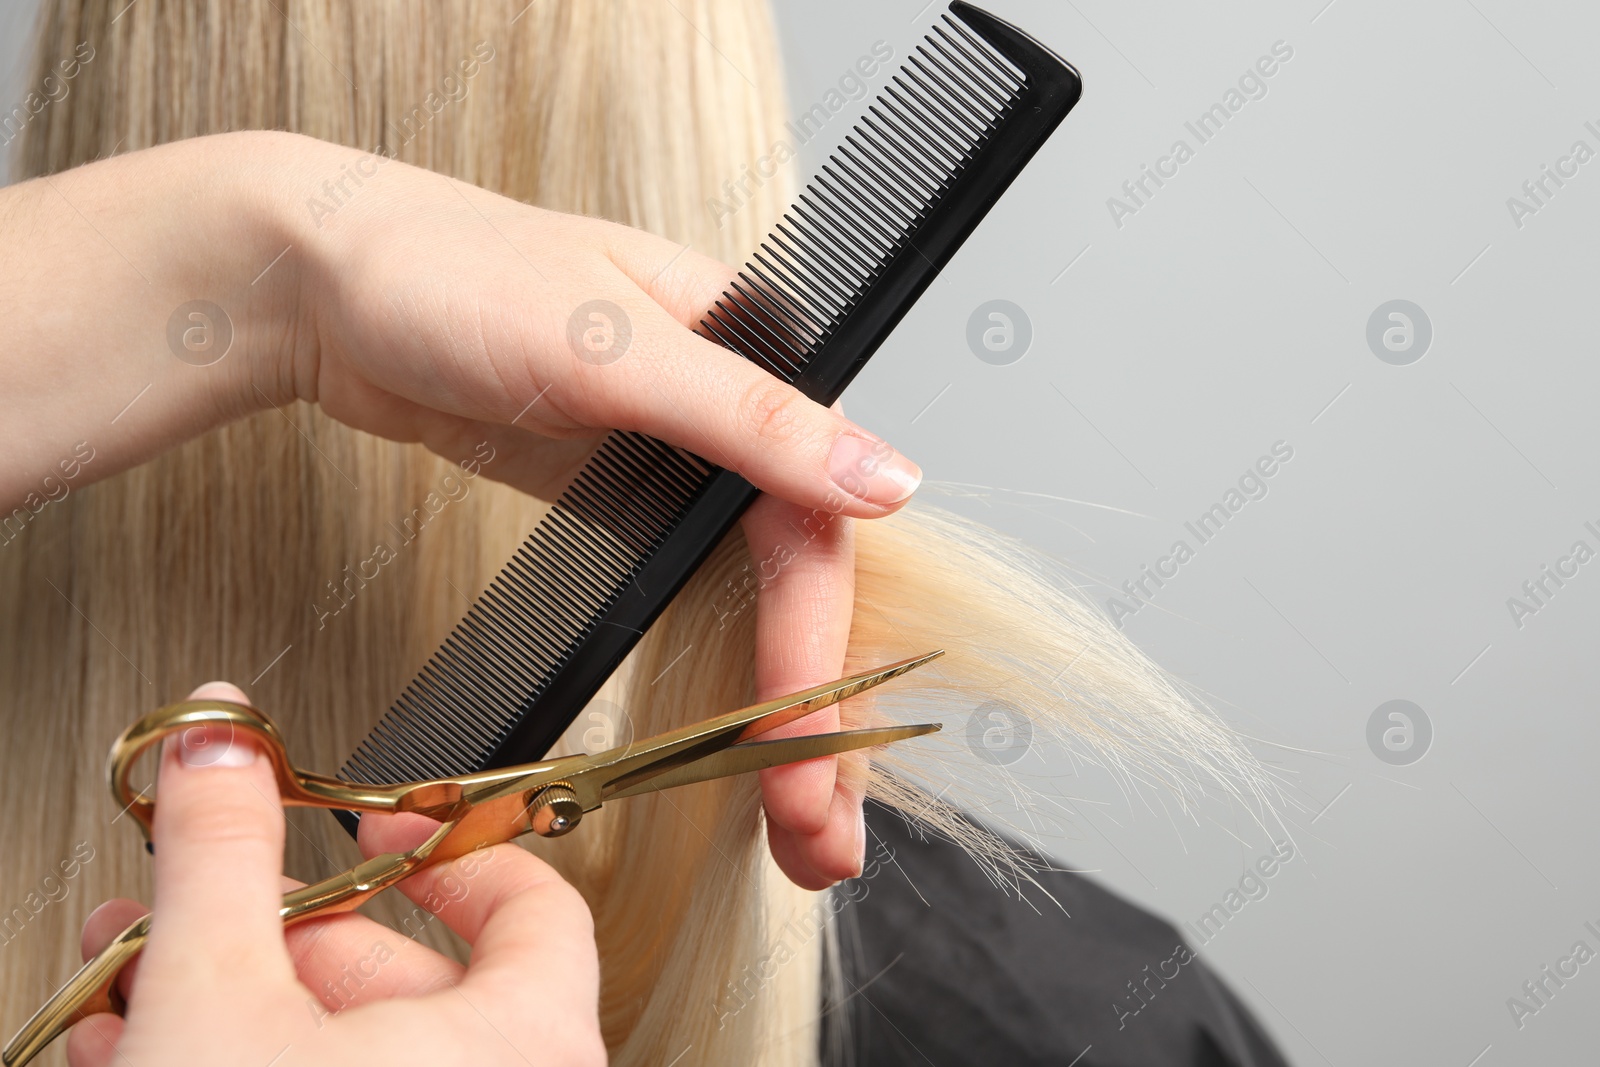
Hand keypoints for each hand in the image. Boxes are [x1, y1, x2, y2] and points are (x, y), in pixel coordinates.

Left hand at [0, 130, 920, 886]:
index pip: (813, 528)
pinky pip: (689, 597)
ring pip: (752, 601)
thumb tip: (886, 479)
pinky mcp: (618, 495)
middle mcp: (727, 415)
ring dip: (776, 710)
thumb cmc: (447, 269)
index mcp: (753, 356)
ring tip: (793, 815)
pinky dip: (715, 673)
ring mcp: (671, 460)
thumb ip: (752, 418)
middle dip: (814, 712)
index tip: (807, 750)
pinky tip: (728, 739)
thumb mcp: (608, 343)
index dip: (817, 648)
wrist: (318, 275)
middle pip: (798, 582)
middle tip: (818, 832)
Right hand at [69, 684, 604, 1066]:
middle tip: (220, 902)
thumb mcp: (221, 992)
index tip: (378, 825)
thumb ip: (223, 854)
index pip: (533, 901)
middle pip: (413, 974)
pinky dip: (249, 1061)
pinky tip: (146, 1049)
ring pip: (352, 1046)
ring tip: (145, 975)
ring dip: (239, 998)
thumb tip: (218, 747)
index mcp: (528, 1038)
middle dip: (283, 929)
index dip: (444, 846)